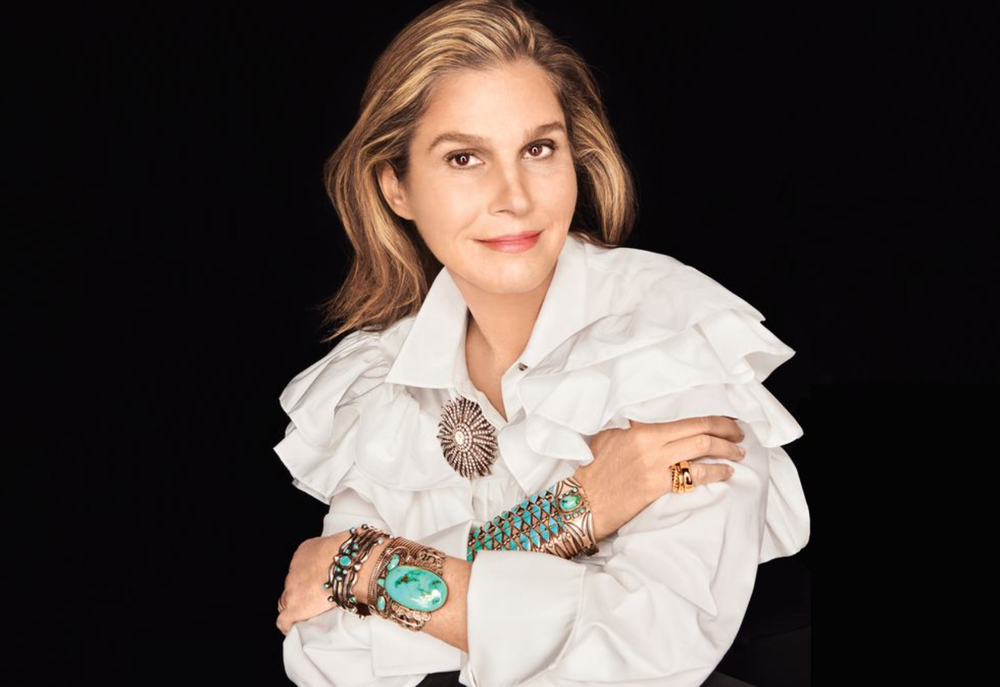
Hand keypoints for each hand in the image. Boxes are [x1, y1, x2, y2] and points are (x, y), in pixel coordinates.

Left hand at [276, 531, 348, 636]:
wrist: (347, 564)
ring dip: (297, 606)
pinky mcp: (296, 608)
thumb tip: (357, 555)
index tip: (320, 581)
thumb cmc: (353, 551)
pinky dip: (289, 624)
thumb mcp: (346, 545)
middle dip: (303, 591)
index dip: (310, 577)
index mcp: (305, 552)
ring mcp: (293, 590)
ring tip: (309, 613)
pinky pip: (284, 620)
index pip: (302, 567)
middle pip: (293, 584)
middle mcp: (295, 570)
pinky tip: (294, 627)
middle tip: (317, 597)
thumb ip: (343, 552)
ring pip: (287, 601)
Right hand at [574, 415, 746, 541]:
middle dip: (726, 429)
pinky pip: (695, 475)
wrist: (585, 501)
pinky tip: (726, 472)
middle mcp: (650, 442)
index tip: (726, 418)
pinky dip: (715, 472)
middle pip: (699, 428)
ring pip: (702, 447)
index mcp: (640, 428)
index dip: (711, 416)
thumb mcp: (609, 437)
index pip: (685, 416)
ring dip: (726, 449)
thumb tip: (651, 420)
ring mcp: (654, 464)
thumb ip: (632, 426)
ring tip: (738, 452)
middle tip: (739, 433)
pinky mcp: (657, 486)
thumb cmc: (595, 470)